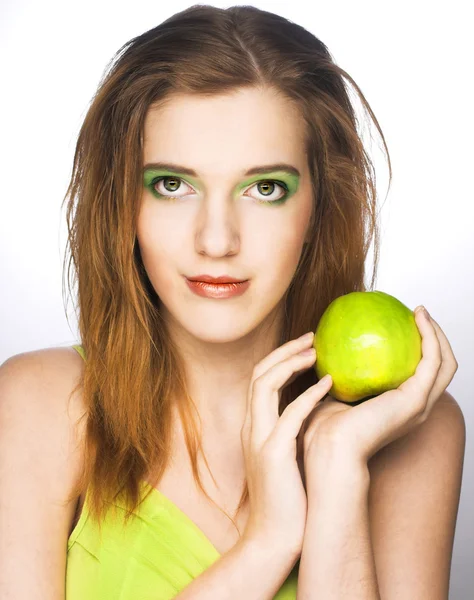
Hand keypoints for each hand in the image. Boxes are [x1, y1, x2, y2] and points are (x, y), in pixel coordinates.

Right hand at [239, 331, 332, 555]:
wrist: (272, 539)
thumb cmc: (286, 500)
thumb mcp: (284, 458)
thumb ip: (290, 433)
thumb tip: (313, 412)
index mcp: (254, 427)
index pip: (260, 380)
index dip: (280, 358)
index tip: (305, 346)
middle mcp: (251, 427)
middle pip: (259, 373)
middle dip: (284, 350)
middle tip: (312, 337)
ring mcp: (260, 439)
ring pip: (265, 384)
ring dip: (290, 362)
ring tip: (316, 350)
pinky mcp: (274, 454)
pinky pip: (290, 414)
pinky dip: (308, 394)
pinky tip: (328, 383)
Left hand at [301, 306, 457, 472]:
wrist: (328, 448)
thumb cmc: (324, 427)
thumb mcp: (334, 390)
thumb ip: (341, 372)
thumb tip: (328, 344)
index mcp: (399, 407)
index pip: (422, 375)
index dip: (421, 349)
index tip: (404, 323)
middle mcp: (416, 407)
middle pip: (442, 368)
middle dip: (436, 338)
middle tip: (418, 313)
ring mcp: (419, 405)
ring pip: (445, 362)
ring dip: (437, 333)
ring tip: (420, 311)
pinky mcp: (415, 399)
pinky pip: (432, 360)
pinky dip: (430, 336)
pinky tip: (417, 317)